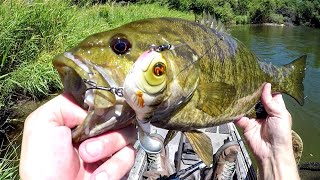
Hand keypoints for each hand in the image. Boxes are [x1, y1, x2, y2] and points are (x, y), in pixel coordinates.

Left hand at [19, 93, 136, 179]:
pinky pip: (129, 157)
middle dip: (105, 133)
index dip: (105, 108)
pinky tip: (97, 177)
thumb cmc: (43, 164)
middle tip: (86, 149)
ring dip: (108, 148)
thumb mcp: (41, 123)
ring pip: (127, 135)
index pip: (103, 104)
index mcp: (80, 121)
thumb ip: (65, 102)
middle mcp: (97, 133)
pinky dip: (113, 168)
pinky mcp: (119, 166)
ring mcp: (109, 150)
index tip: (99, 116)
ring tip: (89, 161)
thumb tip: (94, 109)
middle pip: (119, 118)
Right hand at [235, 83, 298, 178]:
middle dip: (251, 91)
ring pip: (246, 105)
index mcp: (275, 107)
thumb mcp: (280, 114)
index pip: (270, 94)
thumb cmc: (281, 133)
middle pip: (256, 98)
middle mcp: (264, 111)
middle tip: (244, 80)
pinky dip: (235, 112)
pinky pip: (238, 116)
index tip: (258, 76)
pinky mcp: (244, 124)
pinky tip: (232, 104)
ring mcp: (253, 117)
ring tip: (237, 89)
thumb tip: (266, 85)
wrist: (271, 152)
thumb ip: (271, 101)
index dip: (265, 86)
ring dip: (242, 100)